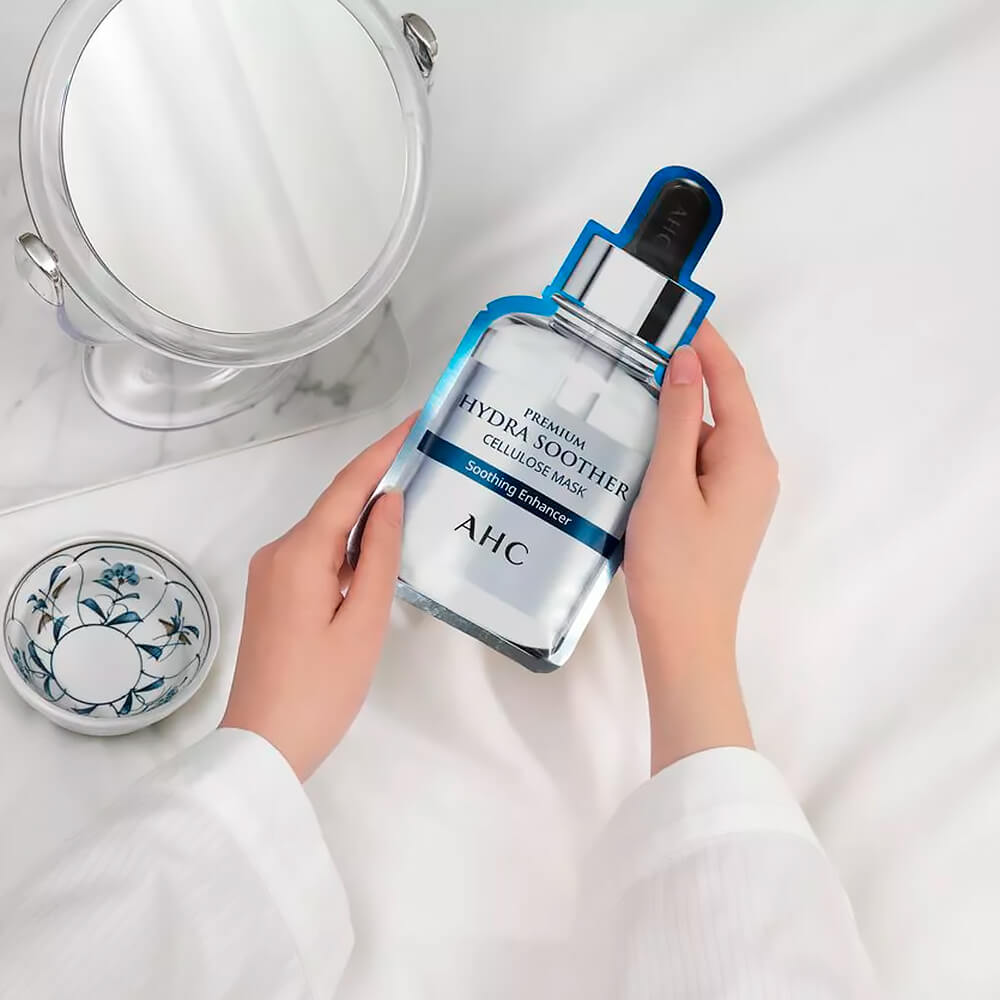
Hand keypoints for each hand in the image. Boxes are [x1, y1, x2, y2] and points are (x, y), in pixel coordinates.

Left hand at [221, 417, 411, 780]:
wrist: (262, 747)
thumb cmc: (321, 690)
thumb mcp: (364, 623)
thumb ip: (379, 556)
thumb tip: (388, 501)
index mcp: (300, 554)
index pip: (348, 486)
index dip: (384, 450)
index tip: (418, 421)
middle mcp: (278, 552)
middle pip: (336, 505)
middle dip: (381, 480)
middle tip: (431, 462)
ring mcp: (271, 574)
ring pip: (327, 531)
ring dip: (366, 517)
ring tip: (417, 503)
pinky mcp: (273, 594)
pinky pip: (317, 555)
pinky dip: (349, 547)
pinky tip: (379, 554)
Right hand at [624, 324, 778, 773]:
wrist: (685, 637)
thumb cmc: (675, 564)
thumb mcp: (668, 483)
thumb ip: (679, 418)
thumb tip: (685, 359)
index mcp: (749, 455)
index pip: (730, 380)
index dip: (704, 342)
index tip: (673, 310)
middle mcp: (755, 468)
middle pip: (720, 405)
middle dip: (682, 376)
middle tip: (633, 349)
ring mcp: (741, 492)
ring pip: (706, 436)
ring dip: (672, 415)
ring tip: (624, 393)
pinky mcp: (723, 510)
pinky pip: (700, 462)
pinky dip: (672, 447)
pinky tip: (636, 445)